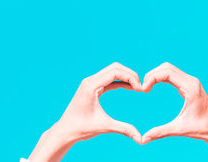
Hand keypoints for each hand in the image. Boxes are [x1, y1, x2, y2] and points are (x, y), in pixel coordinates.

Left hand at [28, 63, 142, 161]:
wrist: (66, 131)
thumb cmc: (81, 128)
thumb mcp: (104, 127)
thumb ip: (123, 129)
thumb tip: (140, 139)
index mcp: (91, 85)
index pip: (115, 72)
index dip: (130, 77)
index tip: (140, 89)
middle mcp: (90, 80)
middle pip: (115, 68)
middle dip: (130, 75)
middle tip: (141, 87)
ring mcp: (91, 83)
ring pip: (112, 71)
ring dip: (126, 77)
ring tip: (137, 87)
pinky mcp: (93, 87)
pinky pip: (109, 79)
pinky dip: (120, 81)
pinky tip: (130, 88)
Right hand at [141, 62, 207, 154]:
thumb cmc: (201, 128)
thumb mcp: (179, 130)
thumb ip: (160, 132)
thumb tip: (143, 139)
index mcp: (190, 87)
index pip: (167, 72)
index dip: (152, 78)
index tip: (143, 90)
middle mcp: (191, 81)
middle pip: (167, 67)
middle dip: (152, 75)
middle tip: (143, 88)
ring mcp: (191, 81)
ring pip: (169, 69)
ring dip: (156, 75)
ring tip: (146, 87)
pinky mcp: (189, 84)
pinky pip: (173, 75)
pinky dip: (162, 78)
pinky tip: (154, 85)